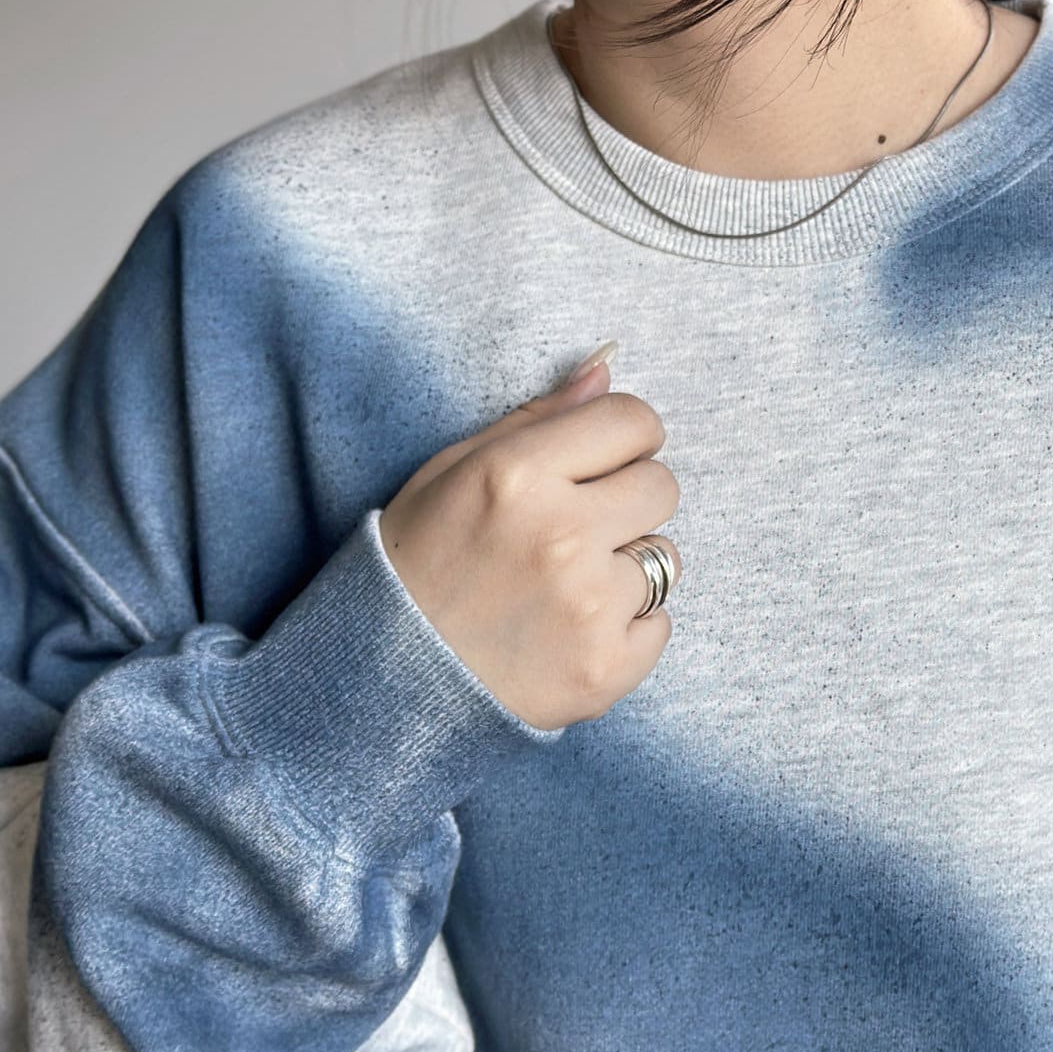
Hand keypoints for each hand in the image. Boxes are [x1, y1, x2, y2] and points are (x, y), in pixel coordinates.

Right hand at [379, 349, 681, 730]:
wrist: (388, 681)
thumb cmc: (418, 565)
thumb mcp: (453, 472)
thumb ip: (537, 419)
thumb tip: (606, 369)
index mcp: (518, 475)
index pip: (634, 421)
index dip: (623, 440)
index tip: (601, 465)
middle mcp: (560, 536)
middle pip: (662, 487)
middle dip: (627, 502)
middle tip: (577, 532)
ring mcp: (588, 607)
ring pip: (664, 558)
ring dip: (626, 569)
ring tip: (564, 590)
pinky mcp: (606, 668)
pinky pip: (661, 624)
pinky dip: (627, 630)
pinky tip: (571, 634)